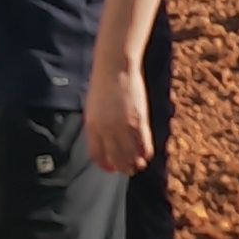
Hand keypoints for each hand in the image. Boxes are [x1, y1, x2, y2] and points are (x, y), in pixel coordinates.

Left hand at [84, 54, 153, 174]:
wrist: (115, 68)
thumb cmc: (102, 85)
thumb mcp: (92, 108)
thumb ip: (97, 127)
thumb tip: (103, 144)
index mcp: (92, 127)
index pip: (97, 155)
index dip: (105, 165)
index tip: (111, 168)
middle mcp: (106, 130)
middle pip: (116, 159)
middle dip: (122, 167)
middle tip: (128, 170)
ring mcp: (124, 126)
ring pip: (131, 155)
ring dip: (135, 163)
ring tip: (138, 165)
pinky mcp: (139, 120)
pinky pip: (144, 144)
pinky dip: (146, 152)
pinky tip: (147, 154)